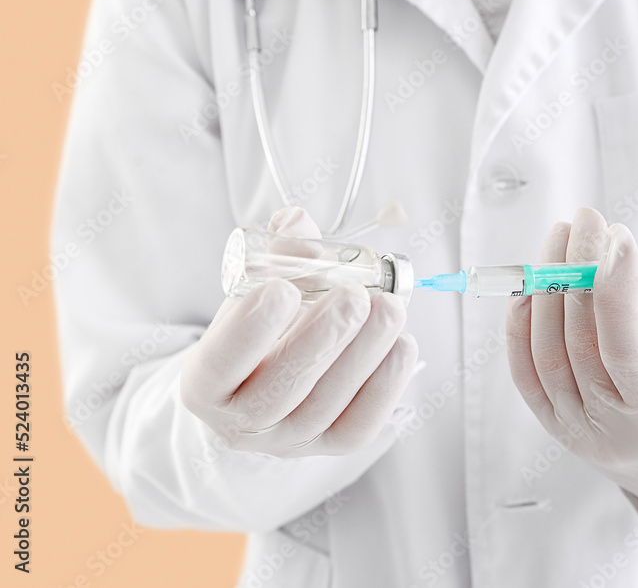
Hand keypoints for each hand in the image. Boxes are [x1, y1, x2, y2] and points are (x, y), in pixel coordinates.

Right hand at [180, 207, 419, 456]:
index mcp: (206, 383)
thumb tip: (297, 221)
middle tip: (354, 295)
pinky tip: (403, 345)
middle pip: (281, 388)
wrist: (265, 388)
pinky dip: (385, 385)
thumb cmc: (259, 334)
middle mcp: (241, 422)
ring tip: (389, 309)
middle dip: (322, 338)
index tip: (281, 288)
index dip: (248, 329)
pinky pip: (359, 425)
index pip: (219, 364)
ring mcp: (288, 440)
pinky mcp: (330, 446)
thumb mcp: (255, 294)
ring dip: (363, 354)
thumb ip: (277, 257)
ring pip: (325, 406)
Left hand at [505, 208, 637, 519]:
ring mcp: (574, 431)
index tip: (620, 238)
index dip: (617, 290)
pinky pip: (525, 373)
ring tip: (562, 238)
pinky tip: (531, 286)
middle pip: (579, 342)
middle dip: (580, 271)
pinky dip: (519, 327)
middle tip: (589, 221)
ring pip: (546, 352)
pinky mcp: (554, 425)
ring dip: (548, 287)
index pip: (625, 348)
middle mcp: (608, 432)